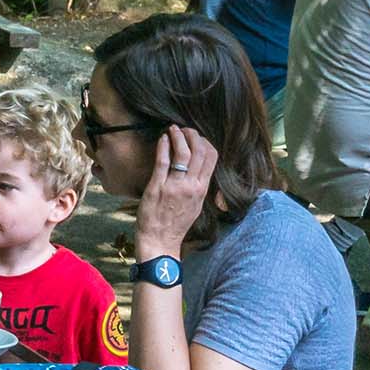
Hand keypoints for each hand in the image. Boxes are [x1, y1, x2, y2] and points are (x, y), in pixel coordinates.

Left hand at [134, 126, 216, 257]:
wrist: (160, 241)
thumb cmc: (176, 224)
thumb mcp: (196, 205)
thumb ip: (199, 185)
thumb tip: (199, 168)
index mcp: (202, 189)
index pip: (211, 157)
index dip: (205, 142)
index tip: (196, 137)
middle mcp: (191, 186)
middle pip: (199, 151)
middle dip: (192, 134)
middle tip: (184, 129)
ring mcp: (174, 186)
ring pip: (183, 153)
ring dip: (178, 136)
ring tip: (172, 129)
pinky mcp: (157, 187)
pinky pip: (163, 161)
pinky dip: (163, 146)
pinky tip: (162, 139)